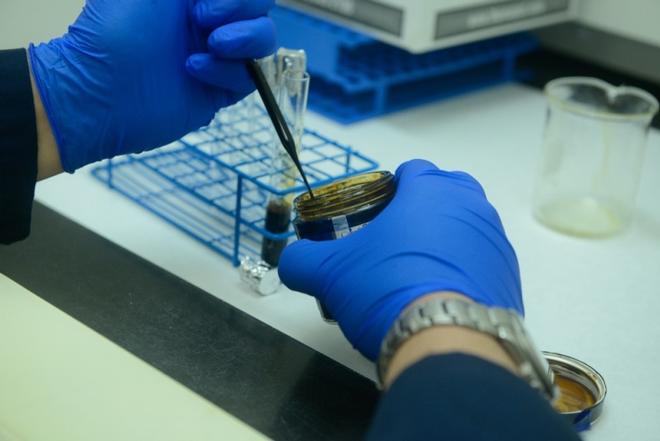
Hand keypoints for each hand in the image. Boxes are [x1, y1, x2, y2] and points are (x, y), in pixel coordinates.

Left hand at [29, 0, 275, 172]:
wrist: (99, 95)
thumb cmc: (113, 33)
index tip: (200, 1)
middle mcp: (211, 21)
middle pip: (261, 9)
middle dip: (240, 10)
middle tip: (201, 20)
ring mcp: (219, 56)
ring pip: (264, 42)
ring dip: (243, 40)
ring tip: (210, 46)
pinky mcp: (221, 90)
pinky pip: (249, 78)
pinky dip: (227, 71)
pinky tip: (194, 70)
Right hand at [278, 159, 522, 360]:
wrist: (446, 341)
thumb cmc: (387, 289)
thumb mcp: (330, 274)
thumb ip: (302, 261)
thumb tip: (291, 261)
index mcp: (430, 191)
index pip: (414, 170)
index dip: (393, 186)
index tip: (379, 210)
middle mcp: (471, 207)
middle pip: (449, 191)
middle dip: (426, 206)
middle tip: (400, 238)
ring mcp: (496, 242)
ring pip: (470, 226)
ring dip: (448, 239)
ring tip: (420, 271)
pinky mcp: (511, 277)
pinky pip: (485, 262)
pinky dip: (467, 270)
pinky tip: (444, 295)